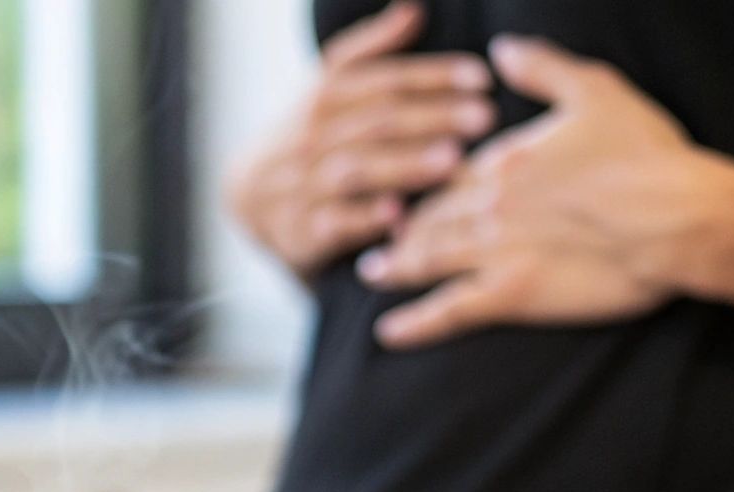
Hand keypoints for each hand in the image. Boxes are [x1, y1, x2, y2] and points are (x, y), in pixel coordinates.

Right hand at [226, 1, 496, 279]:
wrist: (248, 195)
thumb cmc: (309, 136)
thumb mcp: (328, 88)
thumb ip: (370, 51)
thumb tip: (414, 10)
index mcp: (324, 96)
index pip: (383, 80)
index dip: (432, 76)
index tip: (481, 77)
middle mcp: (313, 135)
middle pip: (377, 122)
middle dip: (433, 118)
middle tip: (484, 118)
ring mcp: (305, 182)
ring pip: (358, 169)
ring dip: (406, 165)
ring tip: (453, 161)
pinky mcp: (302, 229)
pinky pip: (334, 223)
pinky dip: (365, 219)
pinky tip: (400, 215)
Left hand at [357, 35, 733, 347]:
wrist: (676, 218)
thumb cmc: (646, 154)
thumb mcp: (595, 90)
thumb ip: (542, 68)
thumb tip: (501, 48)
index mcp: (503, 159)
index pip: (444, 172)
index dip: (420, 180)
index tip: (403, 187)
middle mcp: (487, 204)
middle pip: (429, 216)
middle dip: (399, 226)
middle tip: (376, 235)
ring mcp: (494, 251)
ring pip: (427, 259)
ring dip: (395, 266)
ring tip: (373, 273)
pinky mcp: (512, 293)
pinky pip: (449, 310)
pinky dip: (414, 322)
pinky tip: (387, 332)